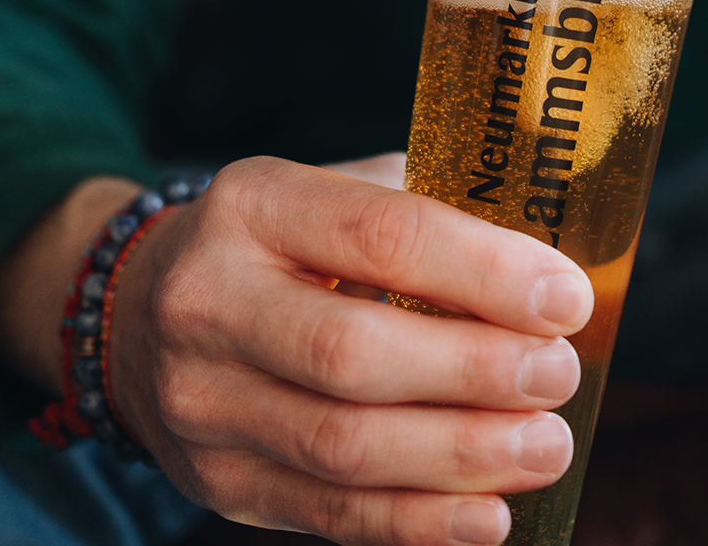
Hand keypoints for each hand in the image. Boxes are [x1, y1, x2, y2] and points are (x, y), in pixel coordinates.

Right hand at [108, 156, 592, 545]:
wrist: (142, 308)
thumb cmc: (283, 242)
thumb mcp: (337, 193)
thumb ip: (429, 221)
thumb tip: (548, 278)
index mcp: (256, 204)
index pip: (382, 235)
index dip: (485, 271)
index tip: (565, 298)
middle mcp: (211, 299)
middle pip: (354, 352)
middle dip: (475, 372)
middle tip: (560, 376)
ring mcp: (201, 399)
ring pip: (342, 446)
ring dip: (462, 456)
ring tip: (547, 445)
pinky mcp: (213, 479)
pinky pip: (325, 513)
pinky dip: (415, 522)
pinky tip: (489, 515)